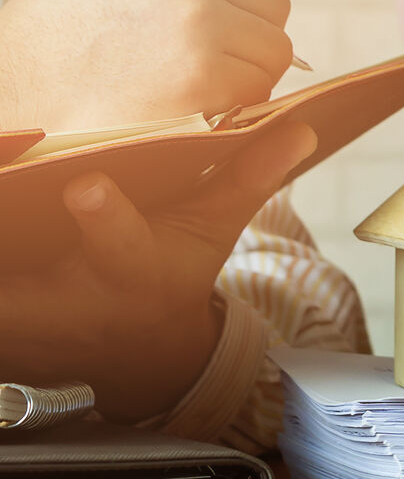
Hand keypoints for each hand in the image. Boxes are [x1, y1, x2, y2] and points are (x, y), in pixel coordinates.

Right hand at [0, 0, 294, 131]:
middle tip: (199, 60)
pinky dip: (236, 105)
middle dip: (248, 34)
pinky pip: (261, 87)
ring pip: (274, 46)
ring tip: (186, 83)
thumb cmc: (57, 44)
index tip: (226, 9)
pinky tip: (187, 106)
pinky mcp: (203, 71)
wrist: (10, 102)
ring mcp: (195, 13)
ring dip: (245, 72)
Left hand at [0, 122, 315, 421]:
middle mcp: (71, 297)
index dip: (103, 217)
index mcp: (134, 270)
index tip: (86, 182)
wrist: (132, 352)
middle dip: (5, 227)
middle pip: (20, 264)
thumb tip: (299, 126)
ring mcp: (21, 314)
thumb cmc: (173, 275)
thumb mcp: (213, 231)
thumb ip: (248, 176)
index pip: (121, 243)